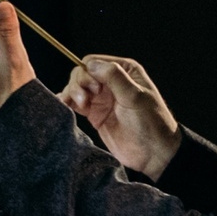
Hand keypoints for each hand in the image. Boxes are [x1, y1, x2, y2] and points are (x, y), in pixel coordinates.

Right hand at [60, 55, 182, 177]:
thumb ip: (113, 77)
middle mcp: (111, 81)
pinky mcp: (94, 113)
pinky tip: (64, 105)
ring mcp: (102, 98)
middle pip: (81, 74)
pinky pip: (75, 103)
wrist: (152, 153)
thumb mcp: (134, 96)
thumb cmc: (150, 123)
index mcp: (124, 71)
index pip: (94, 62)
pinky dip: (67, 102)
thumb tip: (90, 63)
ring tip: (79, 106)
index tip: (93, 89)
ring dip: (72, 93)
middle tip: (84, 101)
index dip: (87, 73)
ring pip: (76, 87)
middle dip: (78, 84)